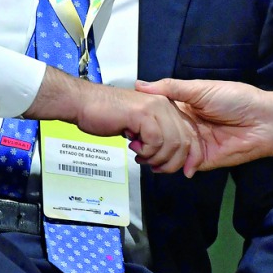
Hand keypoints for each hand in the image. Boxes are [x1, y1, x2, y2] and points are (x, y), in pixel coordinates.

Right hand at [25, 68, 200, 172]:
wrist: (83, 102)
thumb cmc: (106, 113)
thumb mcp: (138, 123)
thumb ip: (156, 135)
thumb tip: (168, 155)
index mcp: (166, 106)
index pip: (189, 134)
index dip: (188, 156)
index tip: (181, 171)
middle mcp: (164, 104)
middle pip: (185, 141)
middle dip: (172, 162)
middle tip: (155, 167)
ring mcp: (155, 107)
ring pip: (172, 143)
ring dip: (157, 158)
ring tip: (142, 156)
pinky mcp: (142, 113)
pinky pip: (156, 141)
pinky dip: (147, 151)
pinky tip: (135, 148)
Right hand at [136, 79, 272, 175]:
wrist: (263, 121)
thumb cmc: (236, 99)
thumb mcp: (200, 88)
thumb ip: (171, 88)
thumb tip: (141, 84)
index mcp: (186, 106)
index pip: (159, 114)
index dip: (144, 118)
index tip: (126, 121)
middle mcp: (187, 126)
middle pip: (162, 135)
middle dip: (147, 140)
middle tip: (132, 141)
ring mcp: (194, 144)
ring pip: (169, 152)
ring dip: (157, 155)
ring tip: (142, 154)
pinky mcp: (202, 161)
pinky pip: (184, 165)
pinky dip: (172, 167)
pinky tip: (160, 165)